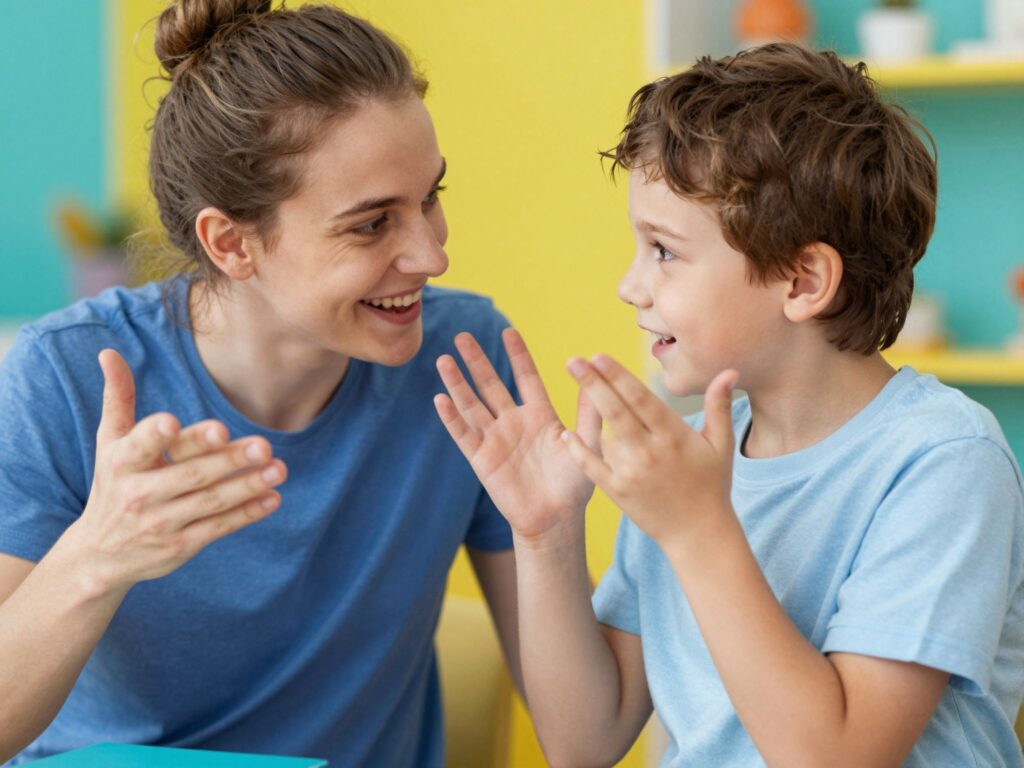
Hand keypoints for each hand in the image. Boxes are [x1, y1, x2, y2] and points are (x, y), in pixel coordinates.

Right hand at [66, 349, 287, 591]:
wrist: (100, 555)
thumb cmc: (113, 483)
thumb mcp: (109, 442)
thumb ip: (118, 397)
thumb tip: (109, 352)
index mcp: (122, 462)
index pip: (141, 445)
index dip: (154, 435)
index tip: (172, 421)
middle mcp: (139, 493)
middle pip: (190, 473)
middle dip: (227, 459)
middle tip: (263, 444)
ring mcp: (161, 522)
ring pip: (210, 502)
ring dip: (247, 485)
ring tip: (279, 467)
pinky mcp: (180, 546)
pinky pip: (218, 527)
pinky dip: (247, 514)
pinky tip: (273, 498)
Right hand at [434, 329, 599, 540]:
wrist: (555, 520)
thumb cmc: (574, 485)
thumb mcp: (587, 443)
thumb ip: (590, 412)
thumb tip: (596, 376)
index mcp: (540, 416)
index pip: (525, 378)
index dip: (517, 355)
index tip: (508, 331)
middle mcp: (514, 423)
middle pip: (491, 385)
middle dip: (477, 361)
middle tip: (462, 336)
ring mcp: (495, 440)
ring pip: (472, 405)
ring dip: (457, 383)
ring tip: (444, 360)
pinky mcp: (482, 459)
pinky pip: (463, 435)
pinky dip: (451, 418)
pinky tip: (440, 399)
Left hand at [560, 355, 737, 548]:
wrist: (699, 534)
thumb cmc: (711, 485)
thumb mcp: (720, 445)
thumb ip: (718, 406)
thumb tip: (730, 370)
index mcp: (674, 436)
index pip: (642, 400)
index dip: (619, 377)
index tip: (599, 356)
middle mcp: (651, 452)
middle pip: (617, 412)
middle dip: (594, 384)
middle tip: (574, 360)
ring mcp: (632, 473)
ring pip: (605, 436)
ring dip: (589, 411)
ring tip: (573, 380)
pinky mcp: (618, 492)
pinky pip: (593, 468)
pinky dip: (579, 451)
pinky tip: (566, 433)